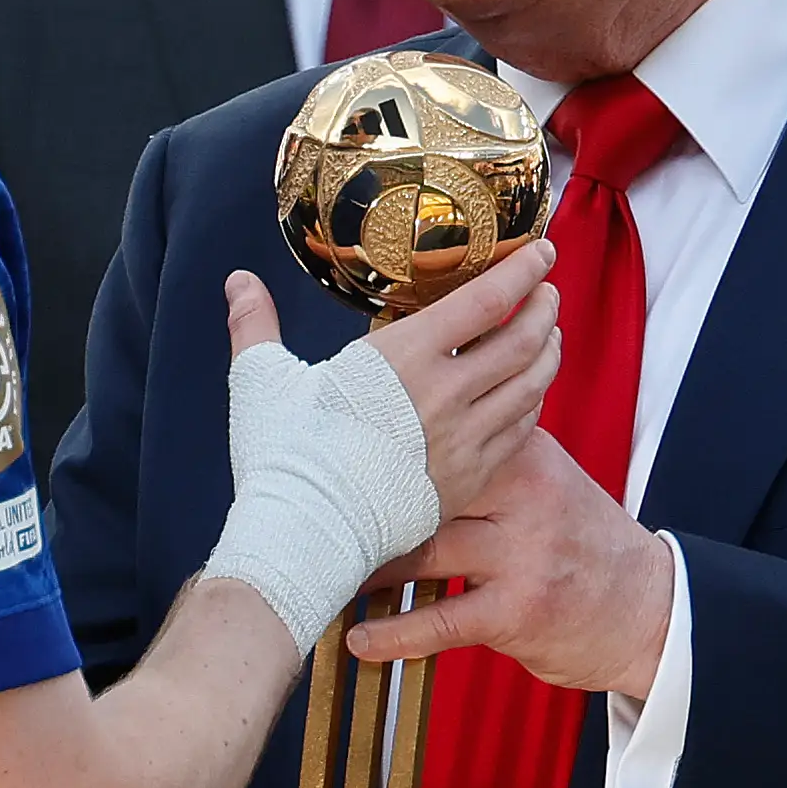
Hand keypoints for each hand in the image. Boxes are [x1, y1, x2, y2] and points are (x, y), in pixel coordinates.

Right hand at [223, 238, 560, 523]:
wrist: (306, 534)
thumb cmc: (284, 455)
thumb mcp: (263, 379)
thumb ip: (255, 324)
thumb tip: (237, 281)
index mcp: (405, 357)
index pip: (487, 301)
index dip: (523, 270)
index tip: (541, 252)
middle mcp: (447, 394)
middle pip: (523, 340)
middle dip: (544, 308)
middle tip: (548, 292)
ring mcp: (465, 441)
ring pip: (532, 386)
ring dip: (548, 353)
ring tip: (549, 335)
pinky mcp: (470, 480)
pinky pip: (521, 432)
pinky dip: (532, 403)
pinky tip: (529, 393)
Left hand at [346, 430, 674, 698]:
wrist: (647, 606)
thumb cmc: (575, 540)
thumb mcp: (540, 479)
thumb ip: (483, 456)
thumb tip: (397, 432)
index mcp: (522, 449)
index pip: (439, 430)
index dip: (375, 442)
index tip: (320, 450)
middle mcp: (523, 491)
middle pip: (420, 488)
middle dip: (359, 503)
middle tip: (300, 511)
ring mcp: (523, 552)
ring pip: (422, 551)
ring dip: (365, 566)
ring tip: (318, 571)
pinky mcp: (520, 609)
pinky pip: (441, 620)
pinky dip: (393, 633)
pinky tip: (358, 639)